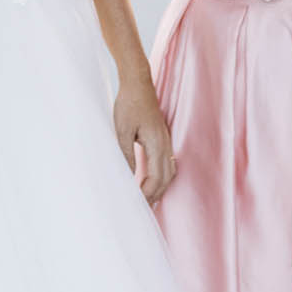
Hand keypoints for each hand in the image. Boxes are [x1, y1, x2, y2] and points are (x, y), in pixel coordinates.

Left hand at [113, 75, 175, 203]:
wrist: (138, 82)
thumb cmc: (128, 104)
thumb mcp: (122, 131)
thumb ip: (126, 155)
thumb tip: (129, 178)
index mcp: (156, 143)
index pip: (156, 178)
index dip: (147, 194)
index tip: (135, 204)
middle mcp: (165, 144)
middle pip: (166, 178)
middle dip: (155, 195)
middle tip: (142, 209)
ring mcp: (166, 140)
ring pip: (170, 171)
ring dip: (160, 187)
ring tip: (148, 199)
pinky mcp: (163, 137)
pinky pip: (168, 162)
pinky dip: (162, 176)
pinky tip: (152, 180)